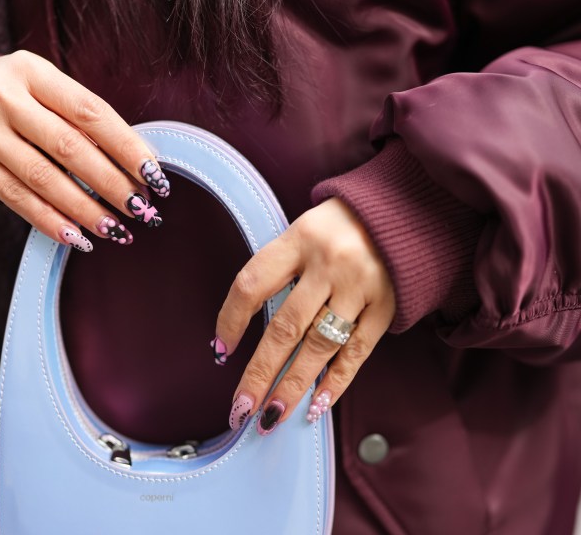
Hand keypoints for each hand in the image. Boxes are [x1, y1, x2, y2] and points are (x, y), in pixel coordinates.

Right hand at [0, 50, 169, 250]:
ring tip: (115, 229)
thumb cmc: (6, 101)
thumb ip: (76, 118)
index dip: (126, 145)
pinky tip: (74, 236)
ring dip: (84, 208)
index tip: (154, 175)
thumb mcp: (37, 91)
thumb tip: (134, 164)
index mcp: (32, 70)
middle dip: (111, 183)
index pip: (90, 111)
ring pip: (42, 177)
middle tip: (141, 210)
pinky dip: (48, 220)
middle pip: (68, 146)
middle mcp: (2, 95)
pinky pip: (14, 197)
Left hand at [215, 198, 394, 433]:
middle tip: (241, 407)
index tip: (221, 350)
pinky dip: (336, 382)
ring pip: (320, 345)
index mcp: (299, 239)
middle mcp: (329, 264)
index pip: (253, 285)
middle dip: (260, 372)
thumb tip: (243, 323)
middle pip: (286, 327)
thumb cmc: (341, 224)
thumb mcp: (303, 230)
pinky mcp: (386, 307)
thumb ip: (280, 269)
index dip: (232, 320)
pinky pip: (357, 352)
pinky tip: (317, 406)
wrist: (406, 210)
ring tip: (271, 415)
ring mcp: (361, 287)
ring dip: (294, 385)